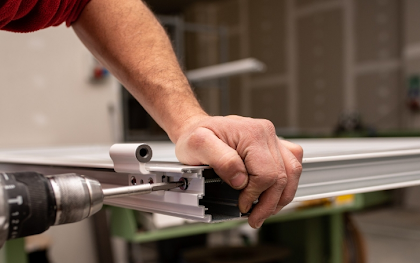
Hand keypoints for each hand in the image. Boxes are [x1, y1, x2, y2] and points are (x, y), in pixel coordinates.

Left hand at [175, 115, 302, 227]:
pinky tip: (274, 193)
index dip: (255, 195)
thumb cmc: (195, 136)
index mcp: (251, 134)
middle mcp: (265, 133)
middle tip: (255, 218)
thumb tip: (241, 180)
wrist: (195, 128)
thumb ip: (222, 161)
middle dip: (270, 203)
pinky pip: (292, 164)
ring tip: (266, 210)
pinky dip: (286, 182)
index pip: (266, 174)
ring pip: (292, 172)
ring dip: (281, 196)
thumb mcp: (199, 145)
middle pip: (282, 176)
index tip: (242, 205)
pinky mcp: (272, 145)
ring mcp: (271, 139)